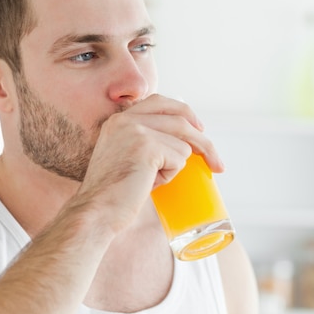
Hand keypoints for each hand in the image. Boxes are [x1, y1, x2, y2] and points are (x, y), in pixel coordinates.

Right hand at [77, 94, 222, 232]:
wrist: (97, 211)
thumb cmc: (115, 192)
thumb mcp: (128, 156)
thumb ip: (148, 140)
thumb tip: (188, 141)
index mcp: (119, 119)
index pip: (160, 101)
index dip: (184, 113)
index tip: (200, 128)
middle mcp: (126, 119)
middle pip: (180, 119)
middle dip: (203, 141)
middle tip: (216, 162)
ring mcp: (136, 130)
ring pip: (183, 143)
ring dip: (177, 164)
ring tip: (154, 179)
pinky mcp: (146, 146)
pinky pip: (179, 158)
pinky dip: (171, 174)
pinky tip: (149, 182)